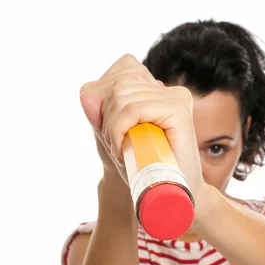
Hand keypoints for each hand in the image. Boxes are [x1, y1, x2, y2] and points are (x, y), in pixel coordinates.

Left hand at [79, 54, 206, 204]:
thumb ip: (100, 114)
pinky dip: (120, 131)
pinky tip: (125, 151)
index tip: (111, 133)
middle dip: (106, 119)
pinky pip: (133, 109)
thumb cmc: (143, 169)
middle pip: (117, 85)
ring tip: (121, 152)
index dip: (104, 101)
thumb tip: (86, 95)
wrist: (170, 194)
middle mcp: (168, 89)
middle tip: (115, 147)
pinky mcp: (178, 108)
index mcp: (156, 90)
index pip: (121, 71)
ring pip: (121, 97)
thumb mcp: (114, 136)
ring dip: (112, 129)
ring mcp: (175, 97)